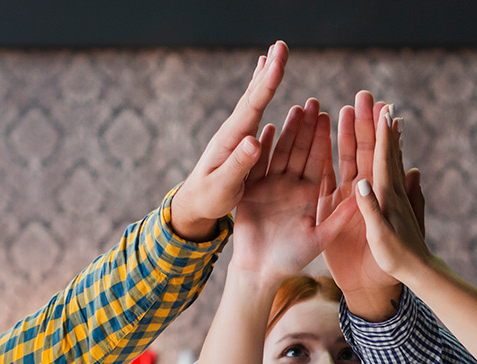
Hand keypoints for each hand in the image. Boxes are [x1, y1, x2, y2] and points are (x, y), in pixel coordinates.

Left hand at [169, 42, 289, 240]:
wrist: (194, 204)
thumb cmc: (209, 199)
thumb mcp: (224, 187)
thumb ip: (238, 165)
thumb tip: (254, 140)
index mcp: (232, 139)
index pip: (252, 106)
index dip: (267, 84)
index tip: (278, 62)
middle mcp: (233, 130)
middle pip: (253, 95)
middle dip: (269, 70)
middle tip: (281, 45)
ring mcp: (236, 133)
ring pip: (253, 98)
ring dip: (265, 76)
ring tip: (274, 54)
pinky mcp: (239, 138)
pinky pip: (254, 110)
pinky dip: (260, 92)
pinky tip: (264, 84)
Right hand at [231, 99, 337, 276]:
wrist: (260, 272)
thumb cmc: (292, 260)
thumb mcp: (322, 238)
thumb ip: (340, 216)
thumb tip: (364, 194)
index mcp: (311, 194)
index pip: (321, 159)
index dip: (327, 138)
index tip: (336, 114)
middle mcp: (292, 185)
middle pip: (301, 150)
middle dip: (308, 127)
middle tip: (314, 102)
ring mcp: (270, 185)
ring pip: (280, 152)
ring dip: (287, 130)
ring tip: (293, 108)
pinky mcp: (250, 189)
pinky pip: (256, 165)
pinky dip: (260, 148)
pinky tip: (263, 129)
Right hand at [321, 93, 423, 318]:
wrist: (382, 284)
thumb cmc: (391, 262)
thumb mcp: (381, 237)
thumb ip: (371, 210)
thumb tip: (362, 182)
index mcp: (386, 196)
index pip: (382, 157)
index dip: (382, 132)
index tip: (384, 107)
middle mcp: (374, 192)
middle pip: (370, 149)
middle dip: (368, 122)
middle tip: (366, 95)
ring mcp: (358, 199)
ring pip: (355, 158)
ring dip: (352, 133)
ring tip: (348, 109)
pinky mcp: (342, 210)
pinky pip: (335, 178)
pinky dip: (332, 159)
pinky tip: (327, 144)